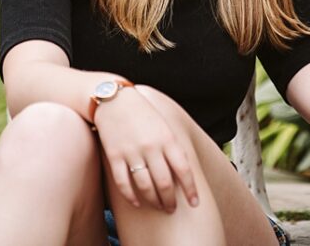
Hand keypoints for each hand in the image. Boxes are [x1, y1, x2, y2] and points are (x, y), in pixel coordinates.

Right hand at [93, 85, 198, 212]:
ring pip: (145, 185)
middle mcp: (151, 147)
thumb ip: (173, 147)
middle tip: (172, 209)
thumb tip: (184, 173)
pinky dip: (131, 196)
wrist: (114, 99)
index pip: (183, 170)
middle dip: (170, 200)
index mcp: (167, 139)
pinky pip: (123, 182)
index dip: (191, 190)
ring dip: (153, 200)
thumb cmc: (142, 113)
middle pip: (164, 182)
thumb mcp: (164, 126)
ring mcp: (132, 152)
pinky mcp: (114, 155)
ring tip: (158, 206)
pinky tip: (137, 202)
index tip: (195, 203)